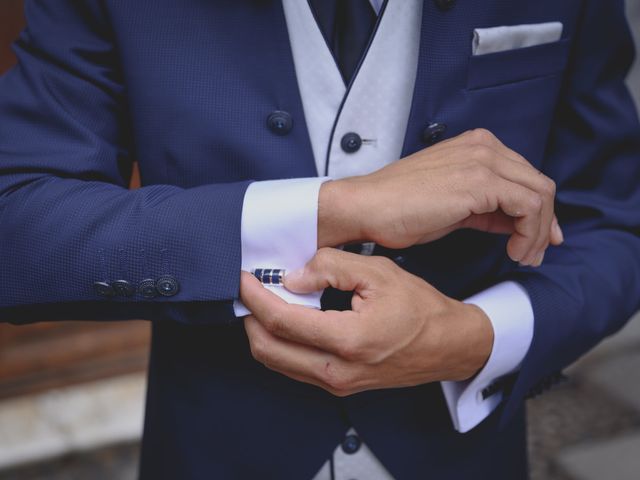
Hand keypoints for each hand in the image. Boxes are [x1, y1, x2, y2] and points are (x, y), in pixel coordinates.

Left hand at [240, 248, 493, 395]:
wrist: (448, 346)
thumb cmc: (419, 309)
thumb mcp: (378, 273)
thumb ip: (332, 267)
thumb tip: (292, 277)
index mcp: (349, 340)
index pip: (282, 321)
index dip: (256, 297)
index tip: (244, 278)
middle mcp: (338, 370)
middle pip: (268, 350)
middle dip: (249, 317)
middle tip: (248, 290)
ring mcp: (337, 383)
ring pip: (277, 363)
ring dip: (261, 332)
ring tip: (263, 302)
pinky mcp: (339, 386)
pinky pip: (294, 368)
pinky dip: (279, 344)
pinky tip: (284, 321)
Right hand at [318, 128, 562, 266]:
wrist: (368, 207)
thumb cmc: (399, 209)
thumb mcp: (453, 206)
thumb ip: (486, 208)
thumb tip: (513, 224)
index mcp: (476, 146)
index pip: (525, 176)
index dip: (538, 212)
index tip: (537, 239)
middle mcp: (484, 147)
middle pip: (539, 184)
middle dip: (544, 224)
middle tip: (534, 254)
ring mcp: (483, 161)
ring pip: (541, 195)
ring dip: (538, 233)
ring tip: (524, 258)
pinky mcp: (480, 181)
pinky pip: (528, 206)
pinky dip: (530, 233)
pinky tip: (513, 252)